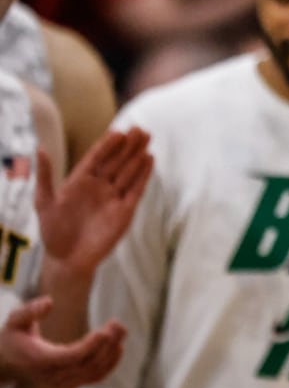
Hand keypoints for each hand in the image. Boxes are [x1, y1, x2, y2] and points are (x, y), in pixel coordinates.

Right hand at [0, 296, 124, 387]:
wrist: (8, 360)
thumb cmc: (14, 336)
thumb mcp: (15, 320)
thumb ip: (30, 311)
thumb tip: (49, 302)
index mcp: (41, 360)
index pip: (71, 357)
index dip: (91, 345)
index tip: (105, 330)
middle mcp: (53, 375)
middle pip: (87, 364)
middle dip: (107, 344)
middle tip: (117, 323)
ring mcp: (63, 381)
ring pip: (94, 372)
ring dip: (112, 352)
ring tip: (120, 329)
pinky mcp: (71, 382)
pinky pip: (94, 378)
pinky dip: (110, 365)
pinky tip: (119, 347)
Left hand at [36, 127, 153, 278]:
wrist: (68, 259)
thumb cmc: (53, 231)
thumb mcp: (43, 201)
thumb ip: (45, 176)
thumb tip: (40, 149)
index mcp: (80, 181)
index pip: (97, 158)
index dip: (107, 145)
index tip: (118, 131)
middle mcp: (99, 186)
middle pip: (116, 161)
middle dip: (127, 145)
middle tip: (139, 129)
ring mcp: (113, 197)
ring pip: (128, 171)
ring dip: (137, 156)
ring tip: (147, 138)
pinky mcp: (125, 210)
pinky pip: (136, 189)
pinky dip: (144, 175)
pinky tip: (150, 160)